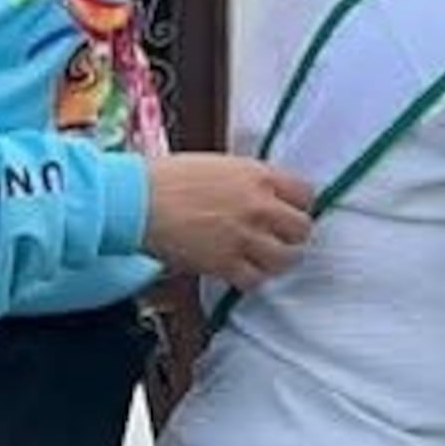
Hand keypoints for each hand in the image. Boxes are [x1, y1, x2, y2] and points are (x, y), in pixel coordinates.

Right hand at [144, 153, 314, 288]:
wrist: (138, 200)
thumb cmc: (168, 178)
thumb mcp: (219, 166)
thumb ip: (248, 180)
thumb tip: (264, 194)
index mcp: (259, 175)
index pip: (306, 193)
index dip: (299, 205)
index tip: (289, 212)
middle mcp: (259, 205)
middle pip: (302, 228)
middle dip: (292, 235)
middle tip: (278, 238)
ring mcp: (244, 236)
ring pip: (286, 258)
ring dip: (276, 260)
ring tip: (262, 259)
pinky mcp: (225, 263)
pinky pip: (256, 279)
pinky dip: (251, 279)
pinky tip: (240, 271)